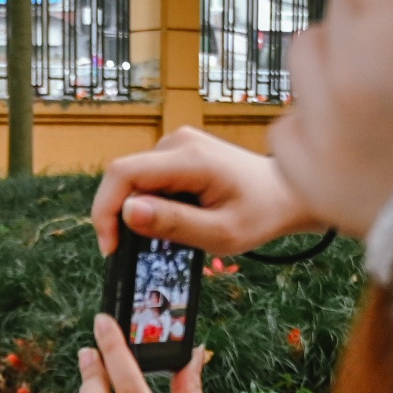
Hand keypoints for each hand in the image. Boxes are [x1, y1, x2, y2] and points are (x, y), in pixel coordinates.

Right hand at [92, 128, 316, 256]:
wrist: (287, 194)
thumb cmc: (261, 215)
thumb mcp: (220, 233)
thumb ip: (174, 223)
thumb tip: (128, 211)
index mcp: (190, 158)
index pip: (123, 173)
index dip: (106, 210)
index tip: (111, 247)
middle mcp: (179, 141)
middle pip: (126, 177)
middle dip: (122, 215)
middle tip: (138, 250)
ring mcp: (180, 143)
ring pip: (136, 180)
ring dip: (140, 211)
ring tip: (169, 234)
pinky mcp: (181, 151)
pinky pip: (150, 178)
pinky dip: (153, 203)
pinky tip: (177, 218)